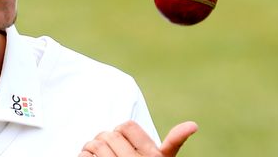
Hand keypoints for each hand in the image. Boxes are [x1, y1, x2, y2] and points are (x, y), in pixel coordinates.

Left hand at [78, 120, 197, 156]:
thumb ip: (174, 142)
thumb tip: (193, 125)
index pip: (127, 126)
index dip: (121, 131)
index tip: (122, 141)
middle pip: (109, 135)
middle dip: (104, 138)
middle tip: (106, 146)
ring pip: (95, 144)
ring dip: (91, 147)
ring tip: (96, 153)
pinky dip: (84, 156)